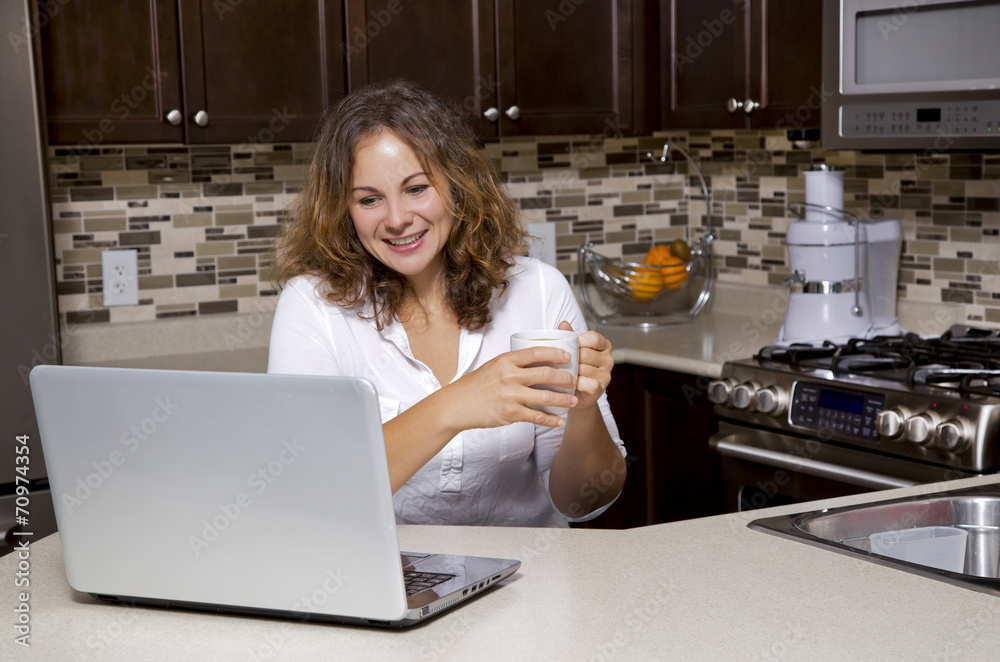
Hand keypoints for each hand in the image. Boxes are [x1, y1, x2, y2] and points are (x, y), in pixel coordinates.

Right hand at [443, 345, 578, 430]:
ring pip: (545, 396)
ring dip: (563, 399)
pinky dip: (550, 419)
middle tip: (575, 380)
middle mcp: (509, 376)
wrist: (457, 405)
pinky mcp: (509, 413)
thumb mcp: (493, 366)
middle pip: (546, 373)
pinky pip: (536, 416)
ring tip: (573, 400)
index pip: (536, 352)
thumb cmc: (476, 385)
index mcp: (506, 360)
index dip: (556, 353)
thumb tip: (537, 361)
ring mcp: (510, 395)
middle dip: (565, 377)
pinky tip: (559, 421)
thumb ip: (513, 364)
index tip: (569, 357)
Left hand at [558, 321, 612, 409]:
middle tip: (561, 363)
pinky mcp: (601, 389)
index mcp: (603, 346)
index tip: (569, 347)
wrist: (573, 393)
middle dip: (571, 359)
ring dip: (571, 372)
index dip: (579, 341)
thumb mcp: (571, 350)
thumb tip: (564, 324)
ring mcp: (606, 375)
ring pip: (585, 369)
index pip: (594, 338)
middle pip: (587, 354)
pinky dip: (578, 384)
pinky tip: (571, 384)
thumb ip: (568, 336)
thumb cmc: (573, 367)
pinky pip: (590, 384)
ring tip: (563, 374)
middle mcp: (608, 359)